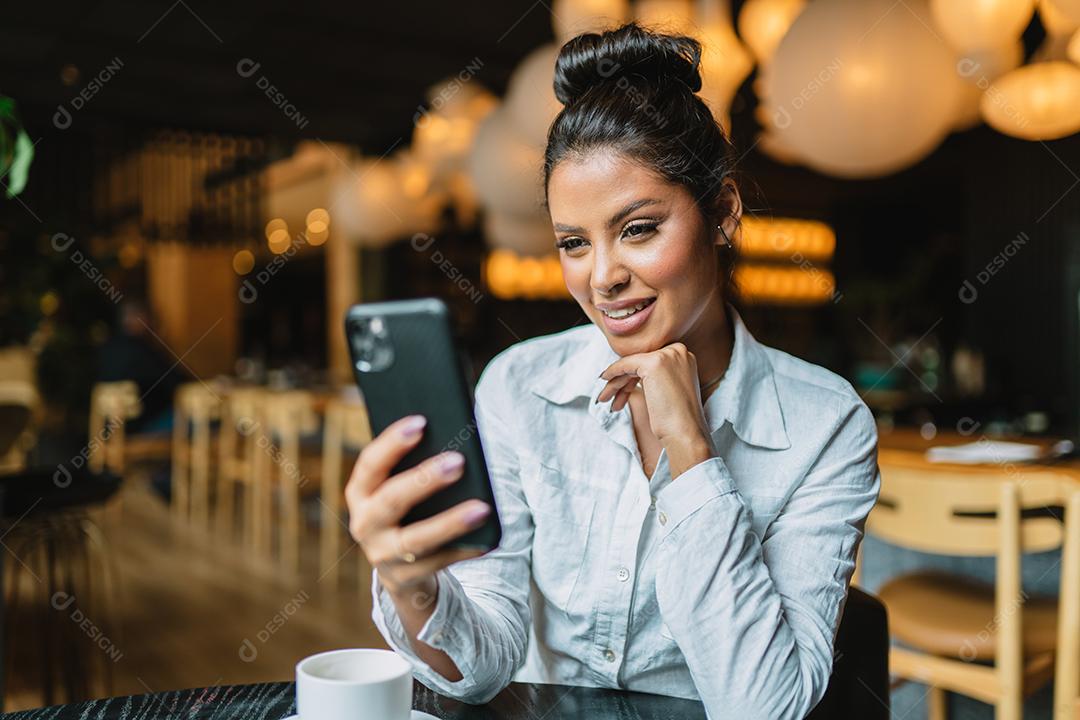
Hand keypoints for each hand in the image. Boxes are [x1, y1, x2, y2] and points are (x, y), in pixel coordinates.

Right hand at [346, 415, 491, 596]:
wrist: (400, 568)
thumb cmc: (408, 510)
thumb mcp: (401, 488)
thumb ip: (415, 466)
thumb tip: (456, 445)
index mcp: (361, 493)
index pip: (370, 463)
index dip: (392, 442)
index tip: (421, 422)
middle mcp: (364, 524)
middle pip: (391, 500)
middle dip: (424, 480)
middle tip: (458, 461)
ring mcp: (382, 555)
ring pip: (416, 540)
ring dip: (450, 523)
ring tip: (482, 508)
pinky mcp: (405, 579)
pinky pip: (439, 563)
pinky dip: (465, 550)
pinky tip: (488, 539)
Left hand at [596, 343, 713, 474]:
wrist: (686, 433)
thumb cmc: (677, 419)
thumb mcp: (668, 390)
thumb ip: (657, 378)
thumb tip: (631, 374)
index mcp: (684, 357)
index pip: (650, 361)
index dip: (633, 376)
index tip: (621, 389)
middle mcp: (678, 351)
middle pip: (640, 363)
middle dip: (623, 381)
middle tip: (609, 397)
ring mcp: (667, 355)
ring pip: (631, 364)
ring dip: (616, 382)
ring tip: (604, 398)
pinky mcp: (654, 363)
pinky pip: (626, 364)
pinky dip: (613, 372)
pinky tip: (604, 380)